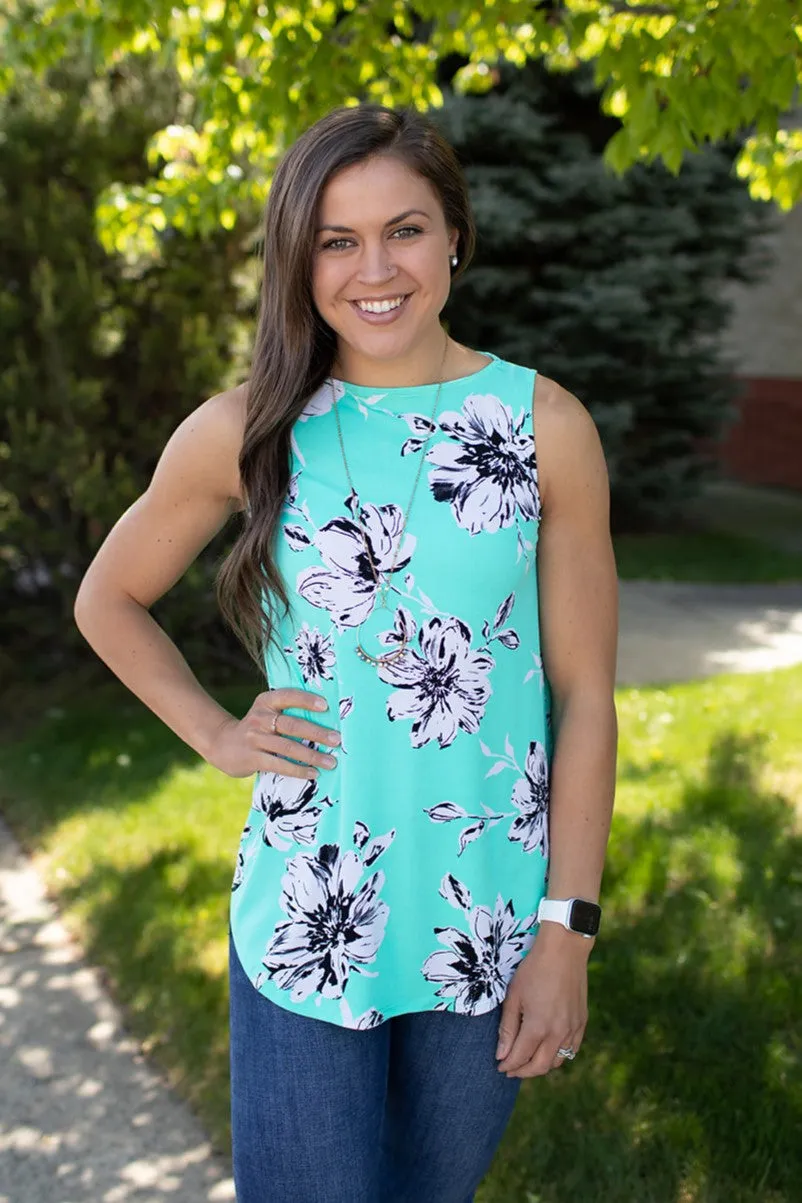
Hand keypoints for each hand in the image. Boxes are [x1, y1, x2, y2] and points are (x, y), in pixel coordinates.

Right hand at [206, 688, 340, 778]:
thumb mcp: (266, 713)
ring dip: (312, 755)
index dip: (306, 700)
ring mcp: (254, 738)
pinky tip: (313, 773)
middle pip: (292, 725)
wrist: (222, 744)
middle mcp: (259, 718)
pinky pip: (279, 764)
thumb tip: (327, 722)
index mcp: (266, 702)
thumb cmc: (257, 728)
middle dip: (317, 733)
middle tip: (337, 740)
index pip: (288, 696)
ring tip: (331, 762)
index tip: (325, 706)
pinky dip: (298, 770)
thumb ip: (288, 713)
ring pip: (288, 747)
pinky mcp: (252, 758)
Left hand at [495, 922, 590, 1077]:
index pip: (520, 1057)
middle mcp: (558, 1032)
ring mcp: (573, 1028)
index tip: (499, 1067)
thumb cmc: (534, 969)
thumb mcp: (514, 995)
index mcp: (538, 1026)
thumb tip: (501, 1054)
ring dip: (541, 1066)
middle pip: (540, 1066)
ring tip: (527, 1062)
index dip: (508, 1065)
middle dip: (523, 1071)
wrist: (564, 950)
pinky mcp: (582, 1022)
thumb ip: (508, 1027)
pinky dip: (558, 1055)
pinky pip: (571, 1049)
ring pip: (558, 1061)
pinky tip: (548, 1050)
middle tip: (511, 1070)